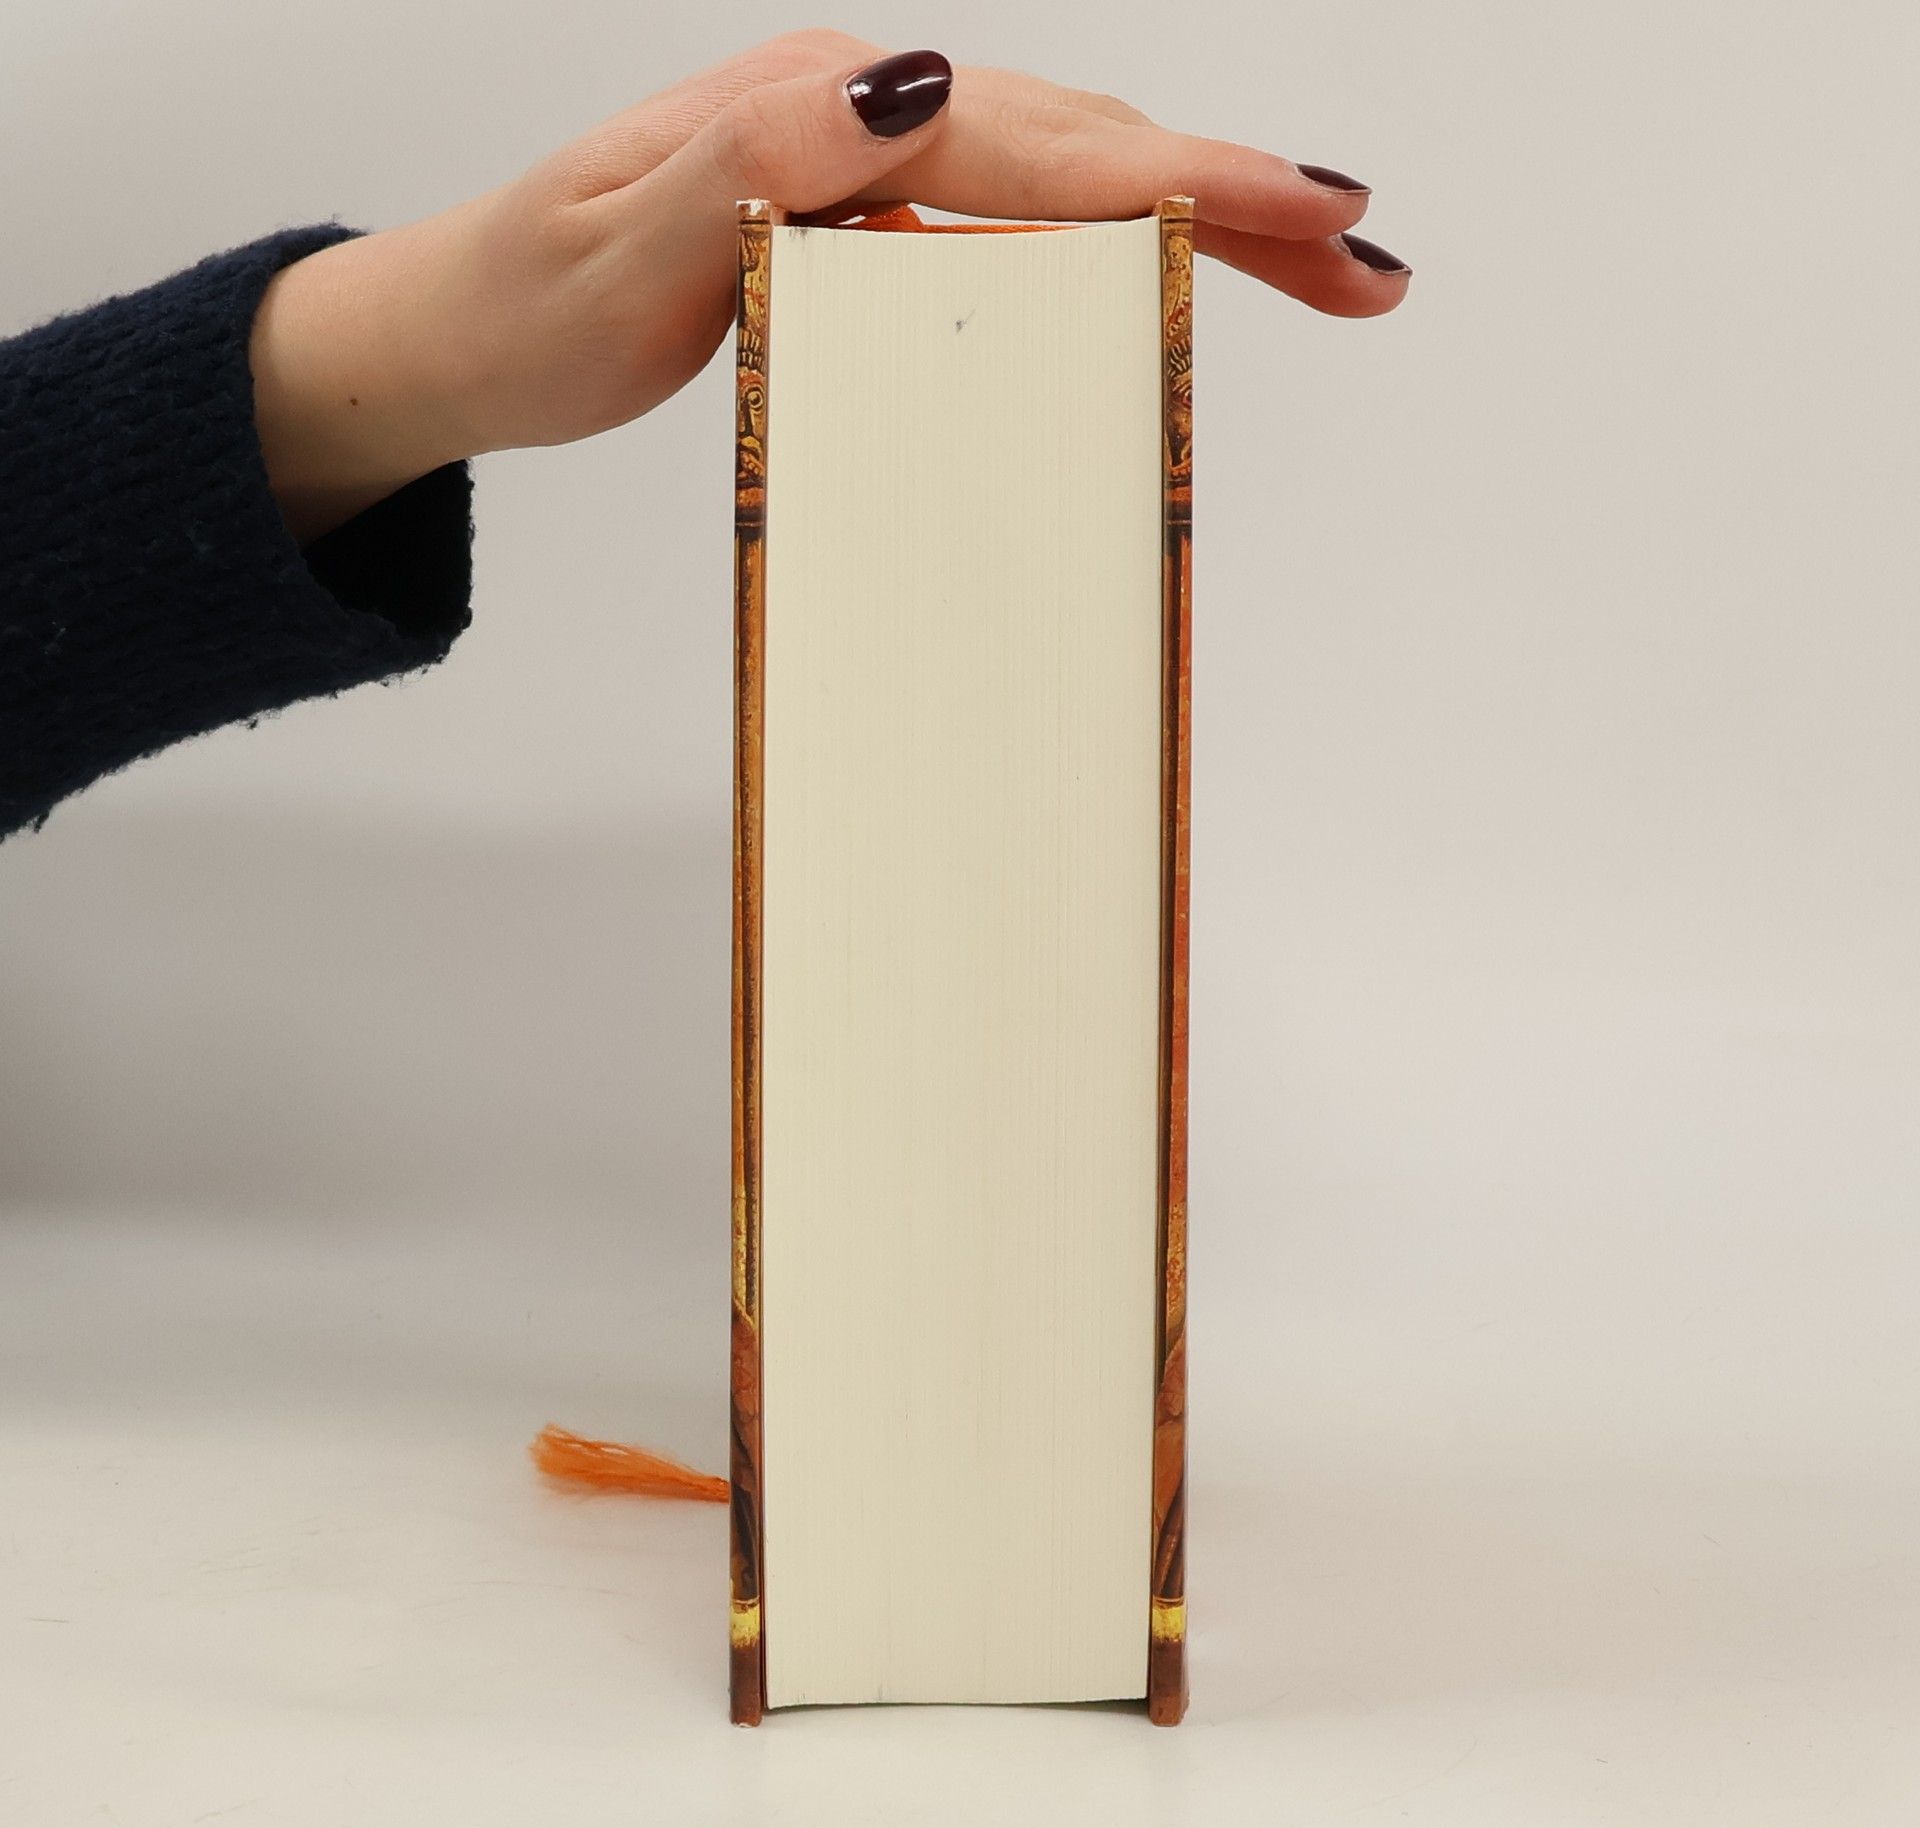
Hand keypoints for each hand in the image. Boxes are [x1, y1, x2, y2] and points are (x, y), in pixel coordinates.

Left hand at [251, 33, 1408, 540]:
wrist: (460, 325)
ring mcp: (864, 164)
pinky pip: (1010, 225)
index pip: (1028, 137)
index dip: (1173, 173)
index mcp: (813, 113)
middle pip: (1078, 144)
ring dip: (1192, 221)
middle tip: (1367, 268)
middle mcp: (854, 117)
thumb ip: (751, 172)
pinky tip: (1161, 281)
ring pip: (1061, 179)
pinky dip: (1104, 249)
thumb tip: (908, 87)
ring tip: (1319, 271)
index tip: (1303, 211)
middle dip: (1231, 200)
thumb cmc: (526, 305)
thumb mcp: (616, 249)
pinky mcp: (865, 219)